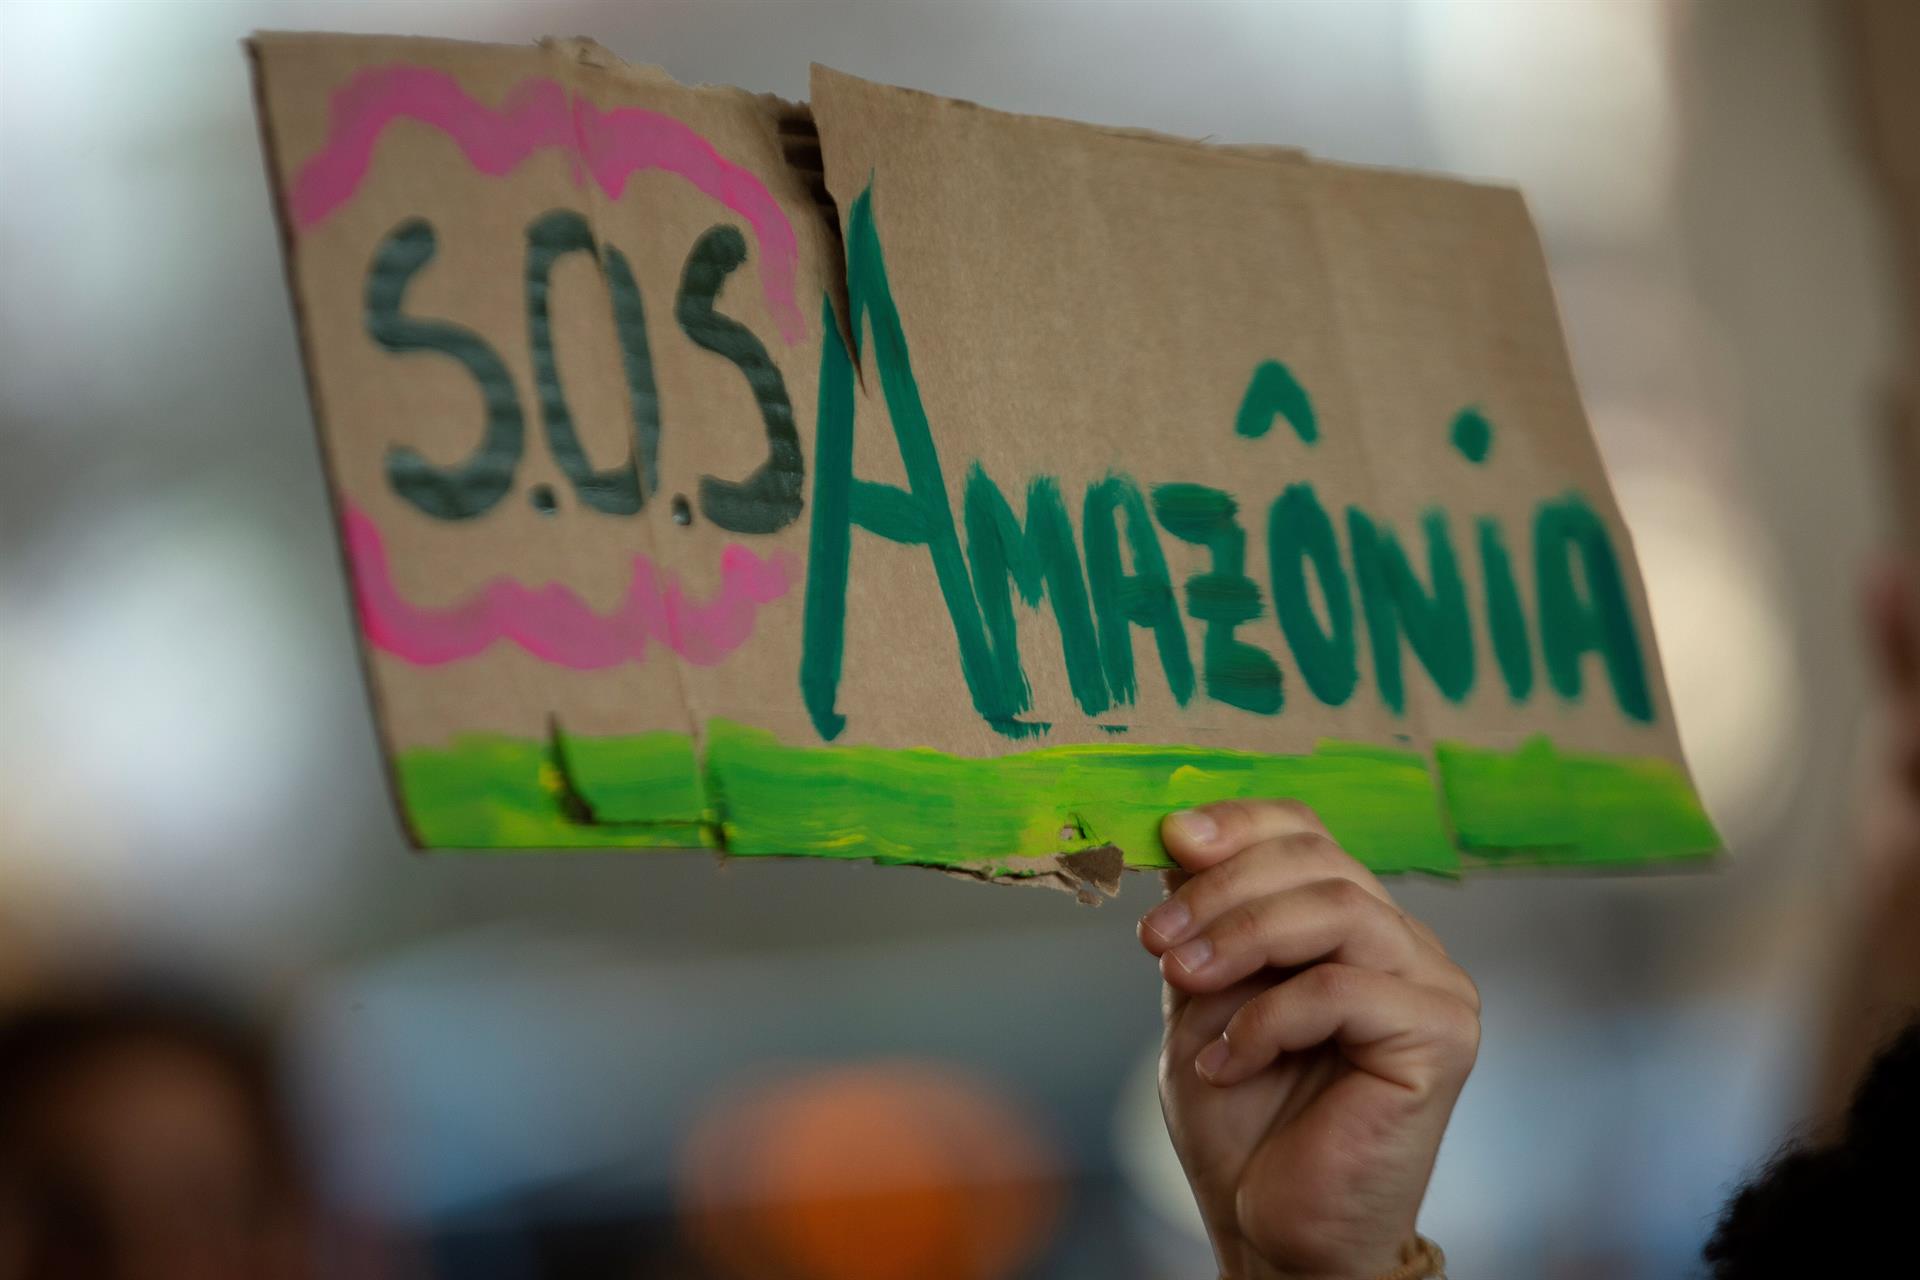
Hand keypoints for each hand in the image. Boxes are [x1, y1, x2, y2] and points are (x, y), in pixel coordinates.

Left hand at [1139, 799, 1478, 1279]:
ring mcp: (1432, 987)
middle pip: (1320, 862)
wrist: (1272, 1232)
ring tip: (1182, 980)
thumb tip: (1179, 833)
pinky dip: (1269, 1019)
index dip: (1240, 823)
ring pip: (1338, 910)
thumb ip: (1203, 921)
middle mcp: (1403, 945)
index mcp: (1352, 924)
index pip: (1308, 834)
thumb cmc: (1244, 1123)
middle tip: (1155, 937)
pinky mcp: (1441, 1038)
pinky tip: (1228, 1062)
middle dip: (1222, 889)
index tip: (1170, 838)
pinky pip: (1343, 990)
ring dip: (1241, 937)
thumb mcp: (1204, 998)